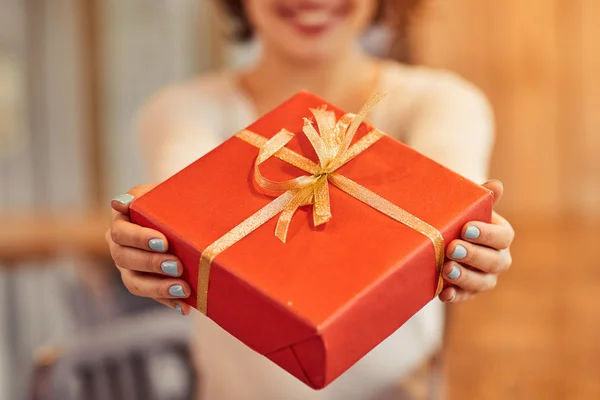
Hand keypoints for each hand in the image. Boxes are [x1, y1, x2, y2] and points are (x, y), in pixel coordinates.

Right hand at [105, 184, 192, 314]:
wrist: (186, 212)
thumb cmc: (176, 198)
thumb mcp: (166, 192)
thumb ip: (148, 195)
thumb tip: (120, 202)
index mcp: (122, 219)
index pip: (121, 233)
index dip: (140, 239)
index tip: (164, 242)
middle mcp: (119, 244)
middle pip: (124, 259)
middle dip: (152, 264)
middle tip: (177, 266)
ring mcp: (129, 266)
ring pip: (134, 282)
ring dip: (159, 288)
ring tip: (183, 290)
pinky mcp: (144, 283)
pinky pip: (152, 296)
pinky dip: (169, 301)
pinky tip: (185, 307)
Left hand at [438, 180, 513, 302]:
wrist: (441, 232)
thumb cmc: (457, 215)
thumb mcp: (467, 204)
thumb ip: (480, 197)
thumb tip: (495, 185)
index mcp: (501, 235)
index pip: (503, 236)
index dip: (487, 234)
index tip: (466, 228)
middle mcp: (498, 258)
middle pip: (495, 261)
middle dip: (473, 255)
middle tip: (452, 248)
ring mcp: (485, 277)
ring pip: (483, 282)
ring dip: (465, 277)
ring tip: (447, 269)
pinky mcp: (468, 290)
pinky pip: (466, 296)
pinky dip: (456, 296)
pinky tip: (444, 293)